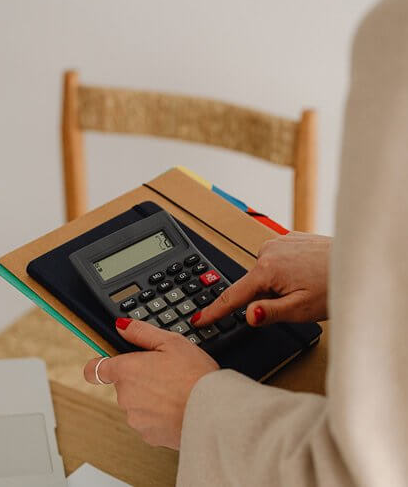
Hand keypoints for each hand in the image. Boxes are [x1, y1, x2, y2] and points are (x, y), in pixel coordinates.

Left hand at [84, 318, 218, 449]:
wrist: (214, 413)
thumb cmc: (195, 375)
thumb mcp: (172, 342)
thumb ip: (141, 332)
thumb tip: (122, 326)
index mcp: (127, 371)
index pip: (95, 369)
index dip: (99, 364)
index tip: (104, 363)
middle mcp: (126, 396)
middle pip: (123, 384)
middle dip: (139, 378)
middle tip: (165, 371)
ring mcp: (136, 418)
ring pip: (137, 404)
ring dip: (150, 397)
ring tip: (176, 390)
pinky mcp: (149, 436)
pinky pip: (149, 421)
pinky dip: (160, 415)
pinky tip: (178, 407)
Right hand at [192, 232, 330, 327]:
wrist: (358, 261)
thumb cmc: (334, 285)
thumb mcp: (300, 309)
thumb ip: (269, 313)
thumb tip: (247, 316)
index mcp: (267, 269)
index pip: (233, 296)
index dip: (215, 311)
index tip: (199, 319)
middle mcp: (268, 250)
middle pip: (252, 283)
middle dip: (265, 296)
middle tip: (293, 301)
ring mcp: (279, 241)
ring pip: (265, 272)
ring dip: (276, 283)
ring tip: (304, 287)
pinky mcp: (289, 238)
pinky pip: (277, 259)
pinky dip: (285, 271)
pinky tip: (305, 275)